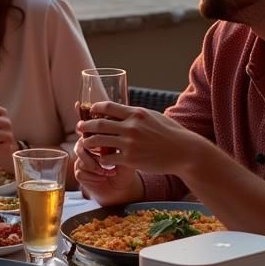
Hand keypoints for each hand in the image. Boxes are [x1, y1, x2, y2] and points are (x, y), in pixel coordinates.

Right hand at [74, 135, 141, 205]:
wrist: (122, 188)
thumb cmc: (125, 170)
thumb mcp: (125, 157)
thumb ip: (116, 147)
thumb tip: (108, 140)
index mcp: (97, 140)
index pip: (88, 134)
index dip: (92, 139)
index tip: (103, 147)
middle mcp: (87, 149)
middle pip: (80, 146)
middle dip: (93, 155)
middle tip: (104, 160)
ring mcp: (82, 161)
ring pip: (80, 160)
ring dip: (95, 168)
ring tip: (107, 172)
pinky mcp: (80, 174)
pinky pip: (80, 172)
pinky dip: (93, 177)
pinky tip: (103, 178)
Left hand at [76, 100, 201, 193]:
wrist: (184, 152)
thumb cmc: (171, 134)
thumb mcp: (153, 117)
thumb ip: (136, 114)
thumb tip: (123, 110)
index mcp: (136, 113)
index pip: (107, 106)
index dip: (94, 108)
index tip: (89, 111)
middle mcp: (131, 127)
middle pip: (98, 124)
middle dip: (85, 125)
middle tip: (80, 127)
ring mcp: (129, 143)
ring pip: (99, 141)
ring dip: (89, 142)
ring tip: (85, 143)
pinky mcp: (130, 159)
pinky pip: (107, 158)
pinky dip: (101, 158)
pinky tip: (101, 159)